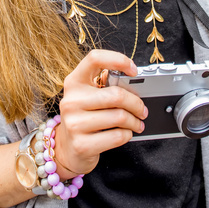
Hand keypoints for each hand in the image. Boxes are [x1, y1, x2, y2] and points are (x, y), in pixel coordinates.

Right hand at [53, 49, 147, 178]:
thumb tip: (132, 83)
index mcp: (74, 82)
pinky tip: (125, 133)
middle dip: (137, 103)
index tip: (133, 70)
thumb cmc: (83, 118)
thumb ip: (104, 86)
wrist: (66, 149)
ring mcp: (74, 123)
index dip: (118, 60)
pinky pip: (117, 136)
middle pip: (116, 95)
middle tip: (142, 110)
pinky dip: (127, 135)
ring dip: (135, 121)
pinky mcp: (82, 144)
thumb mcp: (87, 97)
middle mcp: (71, 100)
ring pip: (119, 116)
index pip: (94, 58)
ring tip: (137, 123)